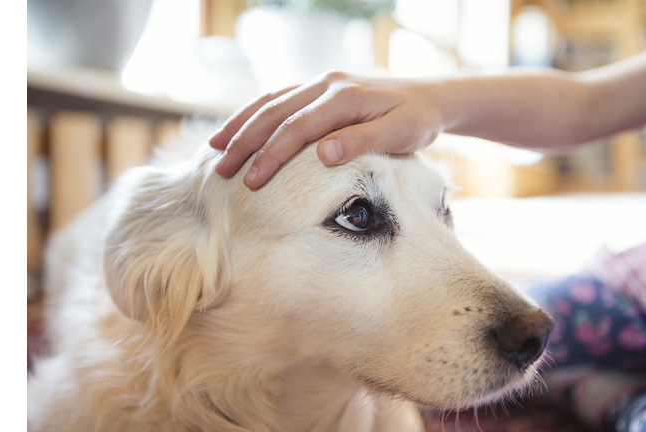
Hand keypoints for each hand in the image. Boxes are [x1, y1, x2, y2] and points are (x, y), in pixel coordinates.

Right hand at [209, 71, 443, 188]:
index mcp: (344, 96)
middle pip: (275, 111)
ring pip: (271, 101)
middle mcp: (327, 83)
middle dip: (244, 141)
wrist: (430, 96)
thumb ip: (363, 141)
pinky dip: (256, 113)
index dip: (271, 155)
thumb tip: (323, 154)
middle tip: (220, 169)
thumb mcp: (401, 133)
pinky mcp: (320, 88)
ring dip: (242, 124)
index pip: (297, 127)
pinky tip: (241, 129)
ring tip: (215, 148)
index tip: (251, 182)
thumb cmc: (418, 119)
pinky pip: (281, 98)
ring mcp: (321, 83)